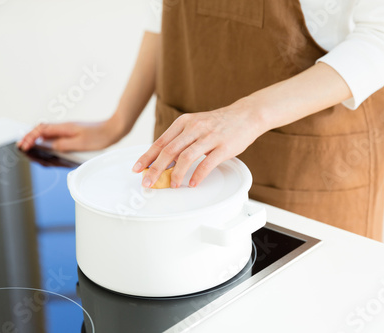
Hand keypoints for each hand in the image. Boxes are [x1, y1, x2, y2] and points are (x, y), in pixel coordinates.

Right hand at [17, 118, 125, 151]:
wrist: (114, 129)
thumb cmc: (100, 136)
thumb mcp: (80, 144)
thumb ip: (62, 145)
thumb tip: (48, 146)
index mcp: (64, 128)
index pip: (41, 130)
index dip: (30, 138)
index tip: (23, 145)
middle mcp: (65, 127)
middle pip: (42, 130)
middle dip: (30, 137)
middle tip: (22, 146)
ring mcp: (69, 129)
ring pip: (48, 132)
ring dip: (38, 138)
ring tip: (30, 146)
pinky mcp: (74, 132)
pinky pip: (56, 135)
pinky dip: (48, 139)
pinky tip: (48, 145)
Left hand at [132, 97, 267, 187]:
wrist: (246, 115)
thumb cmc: (219, 123)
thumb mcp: (196, 125)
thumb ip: (181, 140)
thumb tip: (164, 161)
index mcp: (184, 122)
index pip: (161, 142)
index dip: (147, 157)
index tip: (137, 169)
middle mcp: (194, 127)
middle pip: (169, 150)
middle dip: (155, 168)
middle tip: (148, 182)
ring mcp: (209, 136)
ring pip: (186, 157)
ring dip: (176, 174)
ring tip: (171, 185)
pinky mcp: (223, 146)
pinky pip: (207, 163)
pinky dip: (198, 175)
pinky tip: (192, 183)